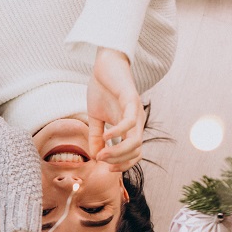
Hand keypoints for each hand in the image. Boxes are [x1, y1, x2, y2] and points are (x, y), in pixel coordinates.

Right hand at [87, 47, 145, 172]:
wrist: (105, 65)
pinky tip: (105, 135)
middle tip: (100, 160)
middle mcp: (137, 122)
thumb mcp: (95, 118)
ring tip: (101, 154)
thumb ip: (96, 137)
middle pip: (136, 151)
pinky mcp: (131, 100)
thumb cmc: (102, 89)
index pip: (134, 154)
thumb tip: (95, 157)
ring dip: (118, 152)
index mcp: (130, 127)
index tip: (104, 167)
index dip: (122, 165)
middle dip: (118, 161)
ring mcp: (135, 112)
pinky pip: (129, 122)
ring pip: (135, 141)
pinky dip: (117, 133)